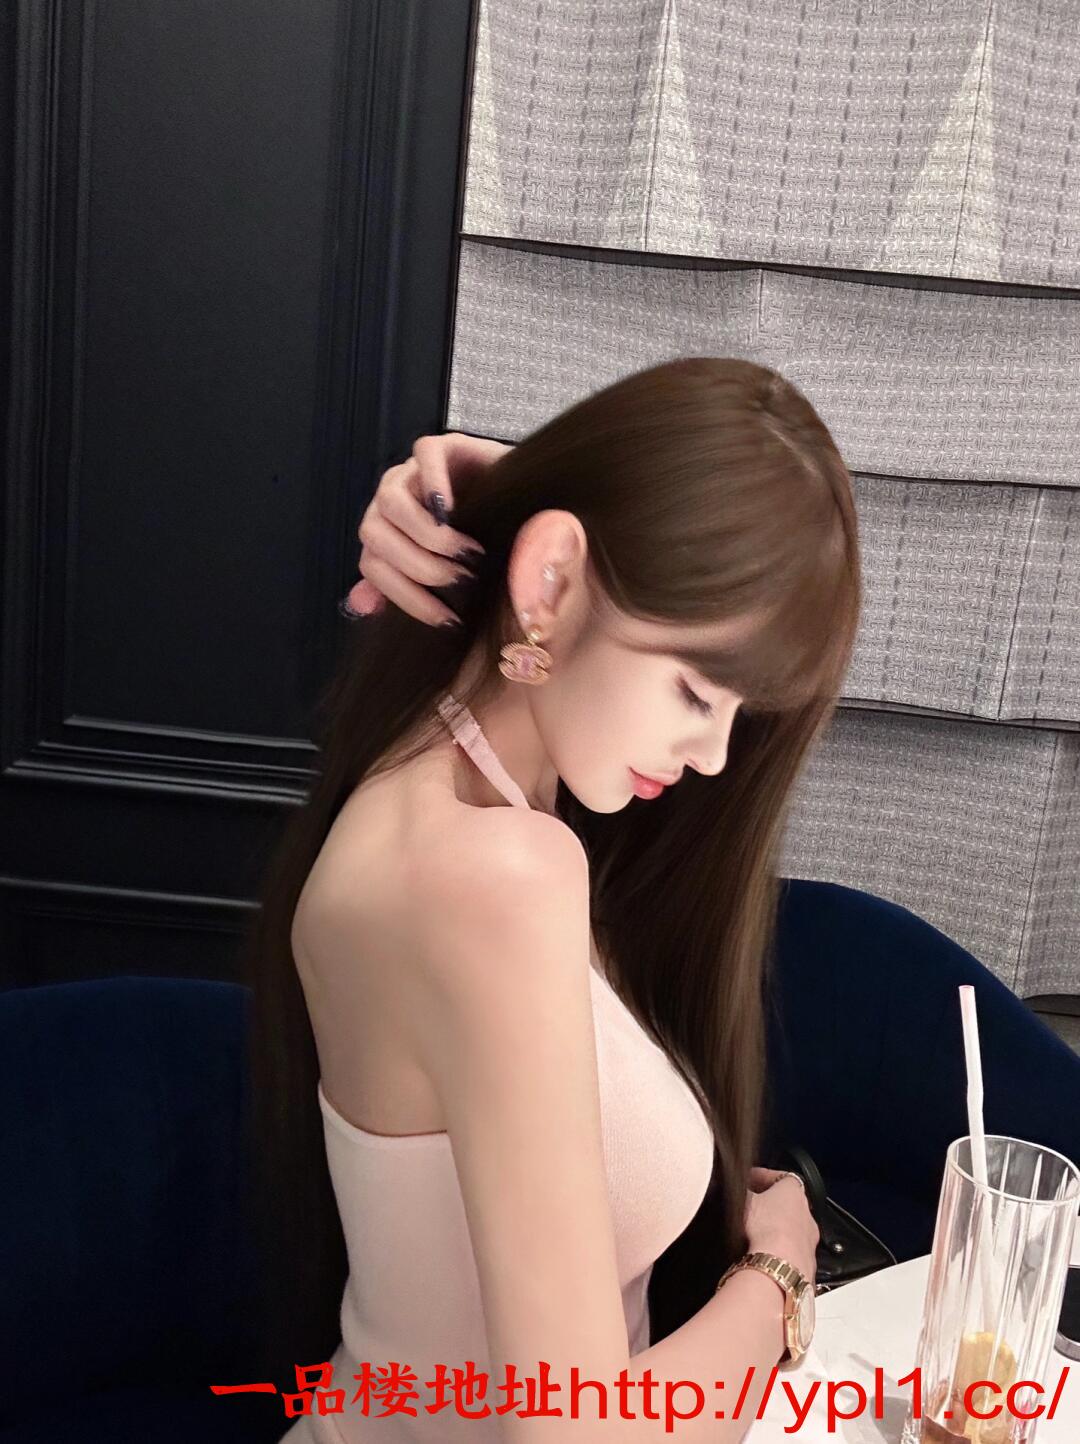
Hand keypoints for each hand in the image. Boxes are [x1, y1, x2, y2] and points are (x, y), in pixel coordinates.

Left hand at [342, 432, 512, 626]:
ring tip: (468, 552)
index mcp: (388, 535)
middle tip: (462, 578)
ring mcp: (413, 472)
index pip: (372, 566)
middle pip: (372, 534)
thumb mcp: (451, 578)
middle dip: (419, 566)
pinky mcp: (442, 447)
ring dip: (427, 535)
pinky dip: (434, 483)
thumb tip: (359, 603)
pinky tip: (455, 511)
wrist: (530, 508)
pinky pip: (424, 454)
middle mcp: (393, 502)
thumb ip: (406, 589)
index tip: (447, 616)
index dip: (405, 595)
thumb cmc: (491, 548)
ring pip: (390, 501)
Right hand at [743, 1166, 819, 1286]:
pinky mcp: (808, 1261)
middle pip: (787, 1203)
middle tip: (750, 1207)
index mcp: (794, 1189)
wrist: (780, 1265)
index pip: (778, 1175)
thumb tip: (730, 1186)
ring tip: (754, 1234)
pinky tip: (765, 1255)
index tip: (748, 1179)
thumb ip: (739, 1189)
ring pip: (791, 1228)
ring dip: (776, 1229)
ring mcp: (809, 1238)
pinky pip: (792, 1250)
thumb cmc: (766, 1229)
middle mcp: (807, 1212)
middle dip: (769, 1204)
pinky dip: (780, 1250)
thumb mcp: (742, 1199)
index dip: (760, 1176)